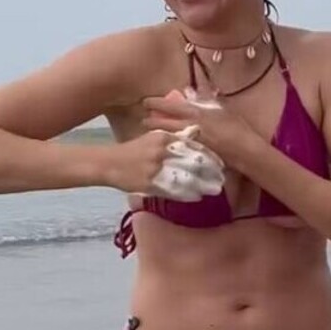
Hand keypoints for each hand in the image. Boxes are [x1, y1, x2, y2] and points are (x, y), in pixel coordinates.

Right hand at [101, 127, 223, 200]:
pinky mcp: (150, 183)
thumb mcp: (153, 138)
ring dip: (203, 185)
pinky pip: (173, 190)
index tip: (222, 163)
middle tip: (222, 179)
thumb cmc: (133, 151)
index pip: (192, 146)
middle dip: (210, 172)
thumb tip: (196, 132)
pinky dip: (187, 194)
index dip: (209, 156)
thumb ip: (175, 137)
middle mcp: (161, 151)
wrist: (108, 163)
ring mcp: (156, 168)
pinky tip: (197, 197)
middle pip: (192, 162)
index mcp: (163, 137)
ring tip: (215, 190)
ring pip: (186, 177)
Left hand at [142, 88, 255, 168]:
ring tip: (150, 133)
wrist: (245, 151)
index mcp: (196, 113)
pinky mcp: (194, 155)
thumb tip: (192, 92)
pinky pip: (177, 148)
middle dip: (151, 121)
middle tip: (143, 120)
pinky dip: (170, 145)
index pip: (170, 106)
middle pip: (164, 123)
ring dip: (158, 134)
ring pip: (168, 136)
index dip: (156, 103)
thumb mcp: (223, 109)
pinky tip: (165, 146)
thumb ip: (206, 99)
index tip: (145, 102)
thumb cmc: (237, 128)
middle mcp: (190, 128)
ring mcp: (191, 143)